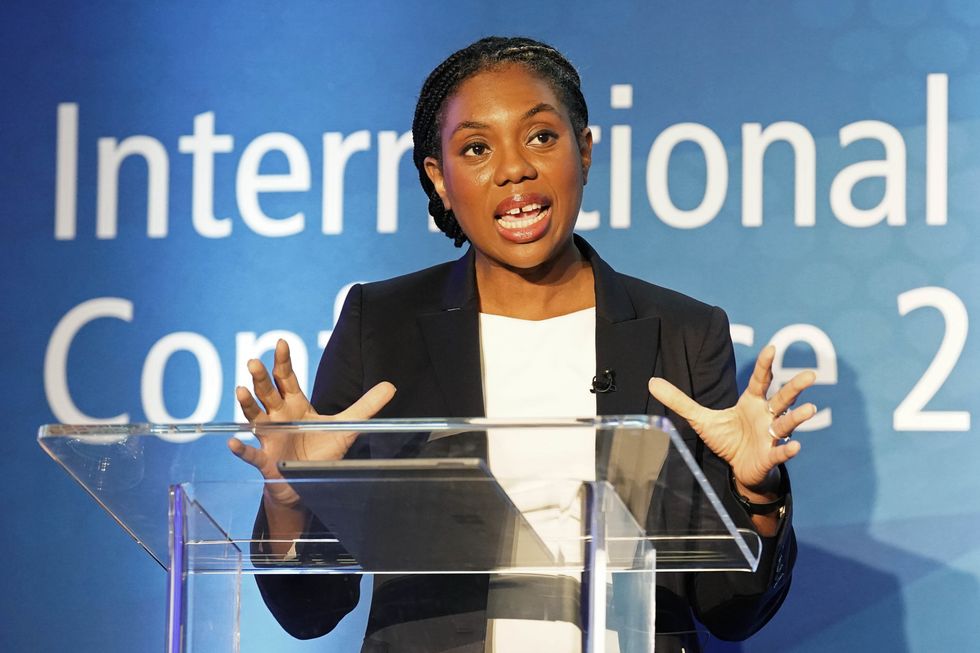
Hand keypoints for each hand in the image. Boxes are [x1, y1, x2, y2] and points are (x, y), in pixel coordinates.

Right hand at [228, 338, 395, 507]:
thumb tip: (391, 386)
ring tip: (241, 390)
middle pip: (267, 393)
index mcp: (295, 405)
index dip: (283, 361)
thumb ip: (366, 406)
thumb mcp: (346, 425)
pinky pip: (251, 454)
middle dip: (260, 377)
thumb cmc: (321, 451)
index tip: (280, 343)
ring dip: (247, 404)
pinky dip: (241, 449)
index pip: (286, 378)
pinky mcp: (266, 460)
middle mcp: (279, 417)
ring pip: (255, 417)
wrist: (306, 482)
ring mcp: (269, 438)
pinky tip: (233, 442)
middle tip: (253, 362)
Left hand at [647, 345, 815, 492]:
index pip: (761, 380)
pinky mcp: (771, 456)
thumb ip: (678, 400)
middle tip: (810, 374)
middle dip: (796, 386)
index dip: (765, 365)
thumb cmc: (727, 439)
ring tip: (810, 409)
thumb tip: (651, 382)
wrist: (740, 469)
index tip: (772, 348)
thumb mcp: (700, 418)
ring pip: (787, 423)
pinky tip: (794, 447)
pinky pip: (781, 452)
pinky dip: (787, 450)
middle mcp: (767, 415)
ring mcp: (772, 435)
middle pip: (783, 397)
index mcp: (752, 402)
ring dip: (798, 416)